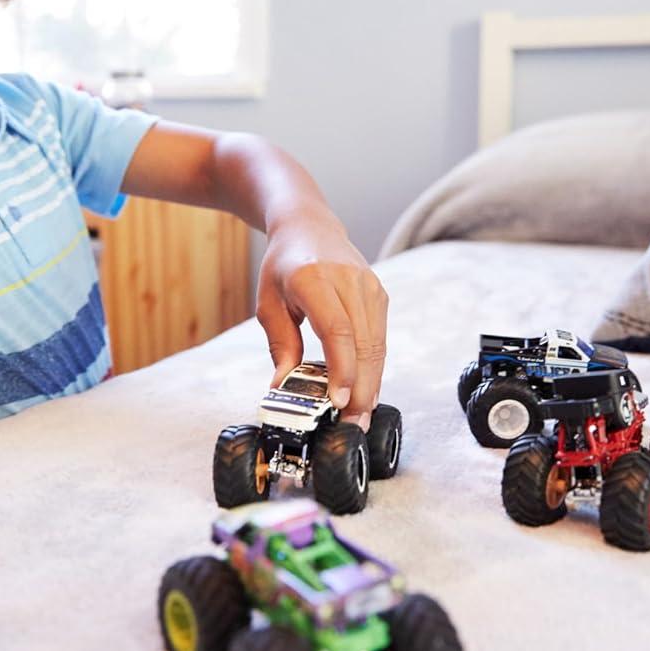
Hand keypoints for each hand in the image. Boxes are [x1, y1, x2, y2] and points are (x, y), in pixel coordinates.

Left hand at [255, 210, 388, 426]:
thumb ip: (279, 345)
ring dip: (371, 384)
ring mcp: (369, 287)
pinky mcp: (380, 296)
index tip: (338, 401)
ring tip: (360, 416)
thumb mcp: (269, 303)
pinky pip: (380, 339)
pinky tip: (365, 390)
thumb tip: (284, 386)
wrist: (309, 227)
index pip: (337, 331)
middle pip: (364, 344)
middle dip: (360, 389)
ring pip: (378, 346)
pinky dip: (374, 368)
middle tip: (352, 423)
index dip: (341, 369)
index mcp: (314, 279)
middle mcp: (348, 281)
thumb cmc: (282, 266)